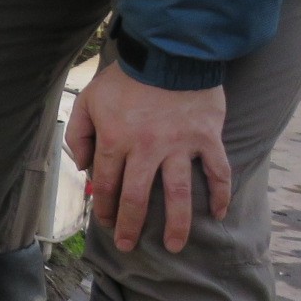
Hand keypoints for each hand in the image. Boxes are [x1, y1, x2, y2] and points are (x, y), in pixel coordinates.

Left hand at [64, 62, 231, 253]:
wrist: (168, 53)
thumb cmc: (126, 78)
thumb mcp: (89, 99)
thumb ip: (80, 134)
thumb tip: (82, 167)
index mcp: (115, 139)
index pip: (106, 183)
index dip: (105, 206)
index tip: (105, 222)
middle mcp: (146, 149)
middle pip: (138, 197)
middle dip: (131, 226)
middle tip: (128, 245)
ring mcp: (179, 146)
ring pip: (178, 195)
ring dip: (176, 225)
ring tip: (174, 246)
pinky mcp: (206, 139)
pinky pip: (217, 172)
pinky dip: (220, 195)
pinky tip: (218, 214)